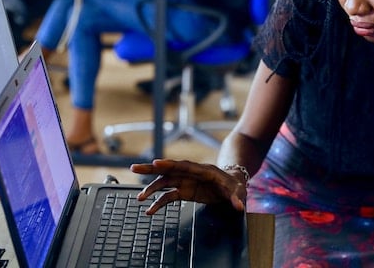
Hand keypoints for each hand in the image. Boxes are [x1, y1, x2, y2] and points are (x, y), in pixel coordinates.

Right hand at [130, 159, 247, 214]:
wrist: (232, 185)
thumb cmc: (235, 185)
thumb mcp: (239, 191)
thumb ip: (237, 198)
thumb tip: (238, 206)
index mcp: (203, 170)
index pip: (184, 166)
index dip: (170, 164)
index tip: (156, 163)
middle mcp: (191, 174)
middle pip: (169, 169)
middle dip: (151, 169)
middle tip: (134, 168)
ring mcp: (186, 182)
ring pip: (164, 182)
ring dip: (151, 189)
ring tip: (140, 198)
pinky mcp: (184, 191)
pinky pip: (168, 196)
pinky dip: (158, 203)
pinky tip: (150, 210)